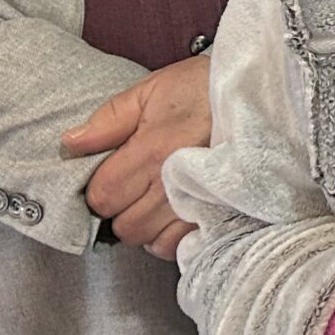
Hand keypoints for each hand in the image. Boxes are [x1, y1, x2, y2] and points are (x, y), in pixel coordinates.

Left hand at [62, 55, 212, 258]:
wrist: (263, 94)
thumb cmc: (207, 88)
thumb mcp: (152, 89)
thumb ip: (108, 119)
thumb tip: (71, 144)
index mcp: (149, 152)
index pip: (101, 197)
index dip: (98, 190)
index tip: (110, 176)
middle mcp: (171, 185)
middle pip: (123, 226)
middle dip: (121, 211)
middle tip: (134, 187)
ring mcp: (198, 204)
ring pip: (149, 240)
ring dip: (145, 226)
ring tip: (156, 199)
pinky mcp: (219, 215)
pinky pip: (180, 246)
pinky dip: (171, 236)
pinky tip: (175, 213)